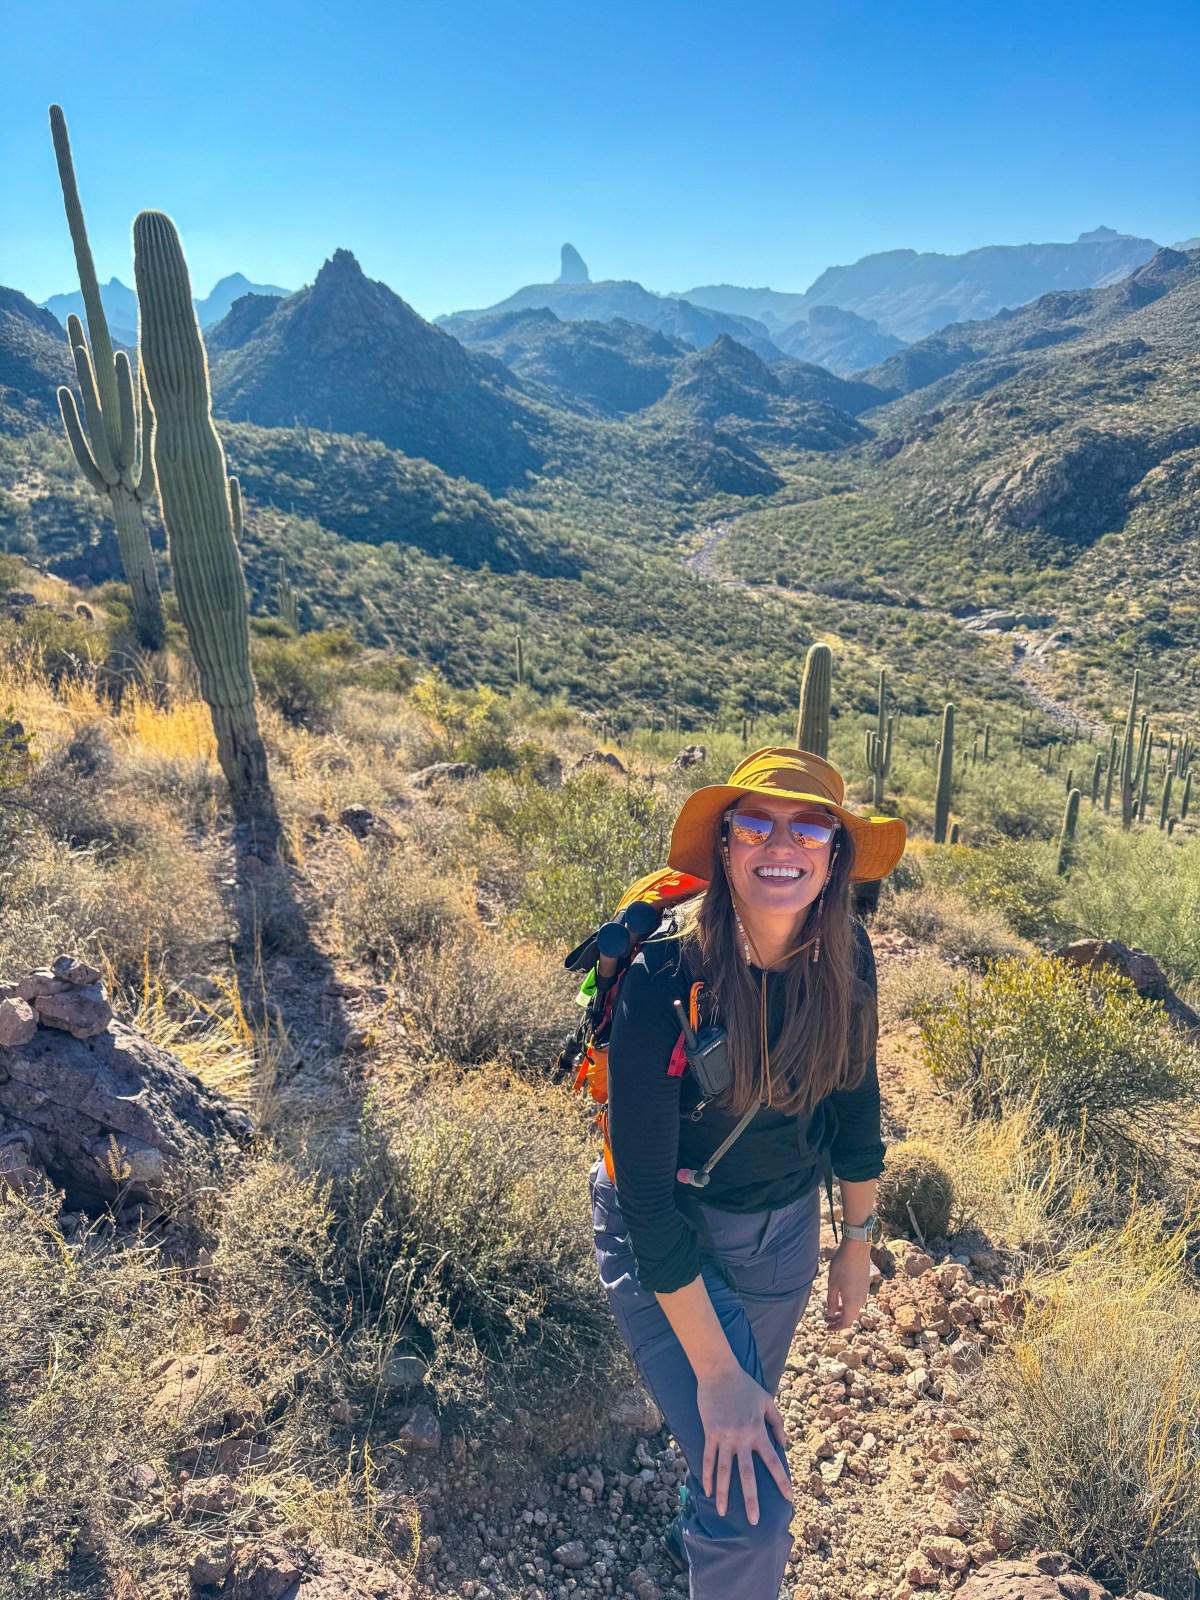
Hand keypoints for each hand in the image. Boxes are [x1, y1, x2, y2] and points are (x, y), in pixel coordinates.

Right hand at [696, 1365, 791, 1523]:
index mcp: (758, 1431)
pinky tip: (707, 1491)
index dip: (782, 1481)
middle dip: (752, 1499)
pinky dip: (707, 1475)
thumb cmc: (744, 1385)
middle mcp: (742, 1438)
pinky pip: (707, 1458)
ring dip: (724, 1493)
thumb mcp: (767, 1401)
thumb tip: (783, 1445)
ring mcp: (724, 1437)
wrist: (718, 1370)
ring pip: (724, 1471)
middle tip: (755, 1521)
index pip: (773, 1461)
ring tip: (723, 1512)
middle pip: (747, 1474)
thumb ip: (777, 1423)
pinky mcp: (709, 1433)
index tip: (790, 1499)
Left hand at [824, 1240, 871, 1330]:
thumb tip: (832, 1314)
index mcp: (852, 1303)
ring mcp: (864, 1293)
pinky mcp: (865, 1285)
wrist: (856, 1249)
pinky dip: (848, 1304)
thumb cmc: (842, 1266)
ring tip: (832, 1310)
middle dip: (838, 1320)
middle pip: (850, 1317)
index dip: (836, 1328)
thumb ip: (832, 1302)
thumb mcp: (832, 1285)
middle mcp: (861, 1301)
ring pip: (854, 1309)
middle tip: (826, 1320)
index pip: (845, 1323)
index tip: (827, 1328)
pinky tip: (840, 1298)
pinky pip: (857, 1301)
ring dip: (843, 1312)